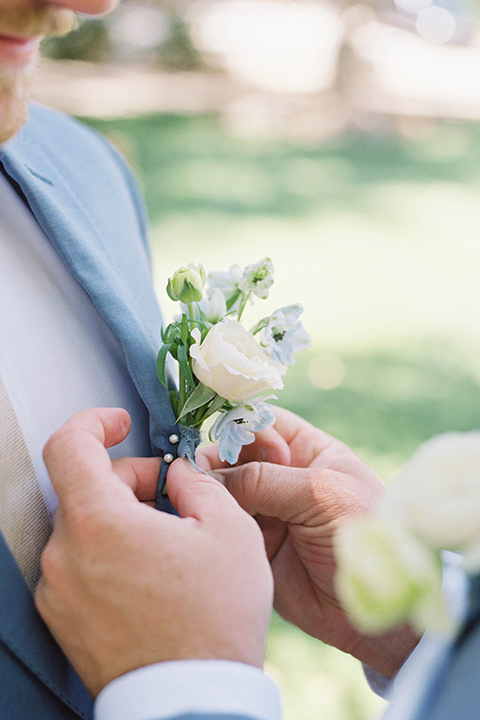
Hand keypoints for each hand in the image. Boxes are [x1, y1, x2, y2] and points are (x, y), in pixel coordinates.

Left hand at [35, 408, 272, 696]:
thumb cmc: (214, 619)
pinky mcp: (63, 619)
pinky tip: (151, 572)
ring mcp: (58, 591)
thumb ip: (197, 483)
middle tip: (172, 494)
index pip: (68, 445)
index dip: (94, 422)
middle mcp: (64, 555)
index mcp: (98, 523)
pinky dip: (109, 551)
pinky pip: (80, 563)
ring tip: (169, 540)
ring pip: (84, 527)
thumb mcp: (229, 530)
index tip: (121, 424)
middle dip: (128, 480)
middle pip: (84, 488)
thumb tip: (178, 473)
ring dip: (120, 517)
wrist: (194, 701)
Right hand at [199, 407, 418, 677]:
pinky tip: (192, 520)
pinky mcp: (254, 545)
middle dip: (214, 461)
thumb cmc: (361, 532)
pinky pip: (223, 526)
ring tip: (188, 496)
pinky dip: (207, 521)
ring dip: (205, 491)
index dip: (235, 425)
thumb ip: (263, 479)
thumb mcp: (319, 492)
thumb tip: (204, 473)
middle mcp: (282, 477)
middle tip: (191, 472)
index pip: (262, 424)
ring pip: (223, 491)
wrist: (376, 606)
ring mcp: (267, 511)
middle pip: (235, 456)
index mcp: (306, 451)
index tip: (210, 434)